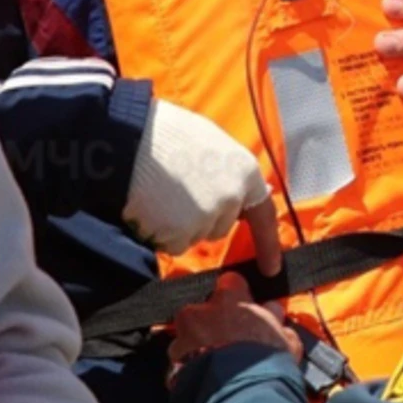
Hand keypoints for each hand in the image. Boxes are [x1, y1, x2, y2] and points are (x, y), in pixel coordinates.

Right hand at [124, 99, 282, 274]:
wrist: (131, 140)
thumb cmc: (167, 134)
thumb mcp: (211, 143)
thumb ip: (230, 172)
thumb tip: (247, 191)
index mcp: (245, 172)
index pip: (263, 214)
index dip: (268, 244)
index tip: (271, 268)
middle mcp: (232, 197)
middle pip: (219, 227)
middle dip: (201, 217)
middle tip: (176, 191)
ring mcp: (207, 216)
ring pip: (194, 236)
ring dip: (178, 225)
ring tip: (160, 193)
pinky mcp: (181, 232)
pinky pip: (172, 244)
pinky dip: (161, 232)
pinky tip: (151, 206)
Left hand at [169, 273, 302, 366]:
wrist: (240, 390)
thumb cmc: (265, 359)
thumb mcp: (284, 336)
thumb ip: (273, 318)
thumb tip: (272, 310)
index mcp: (229, 298)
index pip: (230, 281)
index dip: (237, 293)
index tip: (243, 304)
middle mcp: (201, 309)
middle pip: (204, 307)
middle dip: (211, 319)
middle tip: (228, 336)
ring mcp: (183, 335)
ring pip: (188, 332)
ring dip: (197, 341)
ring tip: (213, 358)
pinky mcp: (174, 359)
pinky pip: (180, 357)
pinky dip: (188, 362)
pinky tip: (203, 372)